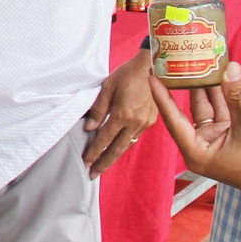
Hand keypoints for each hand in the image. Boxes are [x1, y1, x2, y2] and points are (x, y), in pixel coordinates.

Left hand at [82, 50, 158, 174]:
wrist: (154, 67)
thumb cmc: (129, 73)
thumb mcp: (108, 86)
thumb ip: (99, 108)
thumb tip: (90, 127)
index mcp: (122, 114)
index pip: (104, 138)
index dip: (94, 152)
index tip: (86, 162)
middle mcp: (135, 122)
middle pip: (116, 149)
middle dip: (104, 163)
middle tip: (93, 174)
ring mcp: (145, 123)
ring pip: (127, 145)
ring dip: (115, 156)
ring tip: (104, 165)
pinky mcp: (151, 120)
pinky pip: (135, 137)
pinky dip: (125, 144)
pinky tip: (118, 147)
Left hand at [149, 62, 240, 206]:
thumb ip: (237, 95)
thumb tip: (230, 67)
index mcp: (197, 152)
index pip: (174, 119)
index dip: (162, 96)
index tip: (152, 75)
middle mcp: (202, 147)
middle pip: (187, 111)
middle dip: (183, 86)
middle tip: (173, 62)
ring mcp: (216, 141)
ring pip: (206, 108)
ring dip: (205, 87)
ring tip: (196, 60)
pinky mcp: (229, 137)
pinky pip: (221, 111)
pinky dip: (222, 95)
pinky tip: (219, 74)